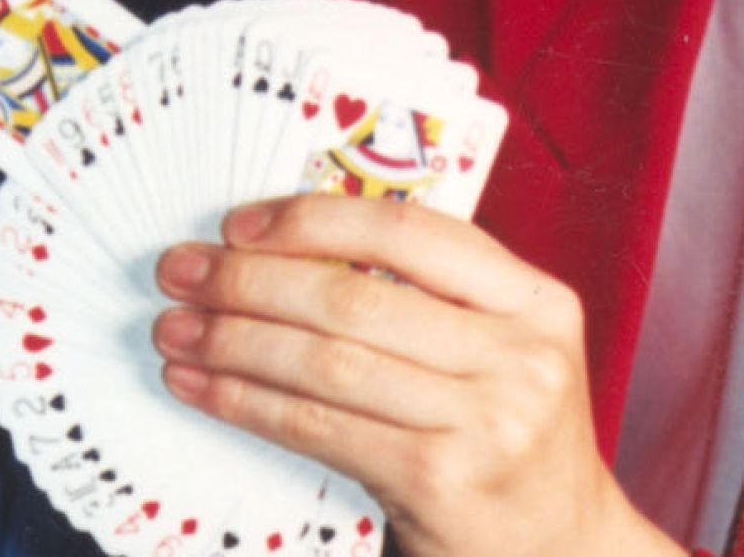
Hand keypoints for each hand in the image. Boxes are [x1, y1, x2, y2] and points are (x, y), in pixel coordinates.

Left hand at [152, 195, 682, 556]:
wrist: (566, 548)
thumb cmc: (514, 441)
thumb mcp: (507, 353)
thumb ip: (436, 300)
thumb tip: (300, 248)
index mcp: (538, 302)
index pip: (413, 231)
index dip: (316, 220)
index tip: (242, 225)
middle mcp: (520, 356)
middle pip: (356, 296)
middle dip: (251, 280)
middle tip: (182, 272)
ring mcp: (485, 421)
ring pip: (327, 362)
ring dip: (234, 341)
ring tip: (177, 329)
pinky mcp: (440, 481)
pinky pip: (319, 429)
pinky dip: (246, 403)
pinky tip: (203, 388)